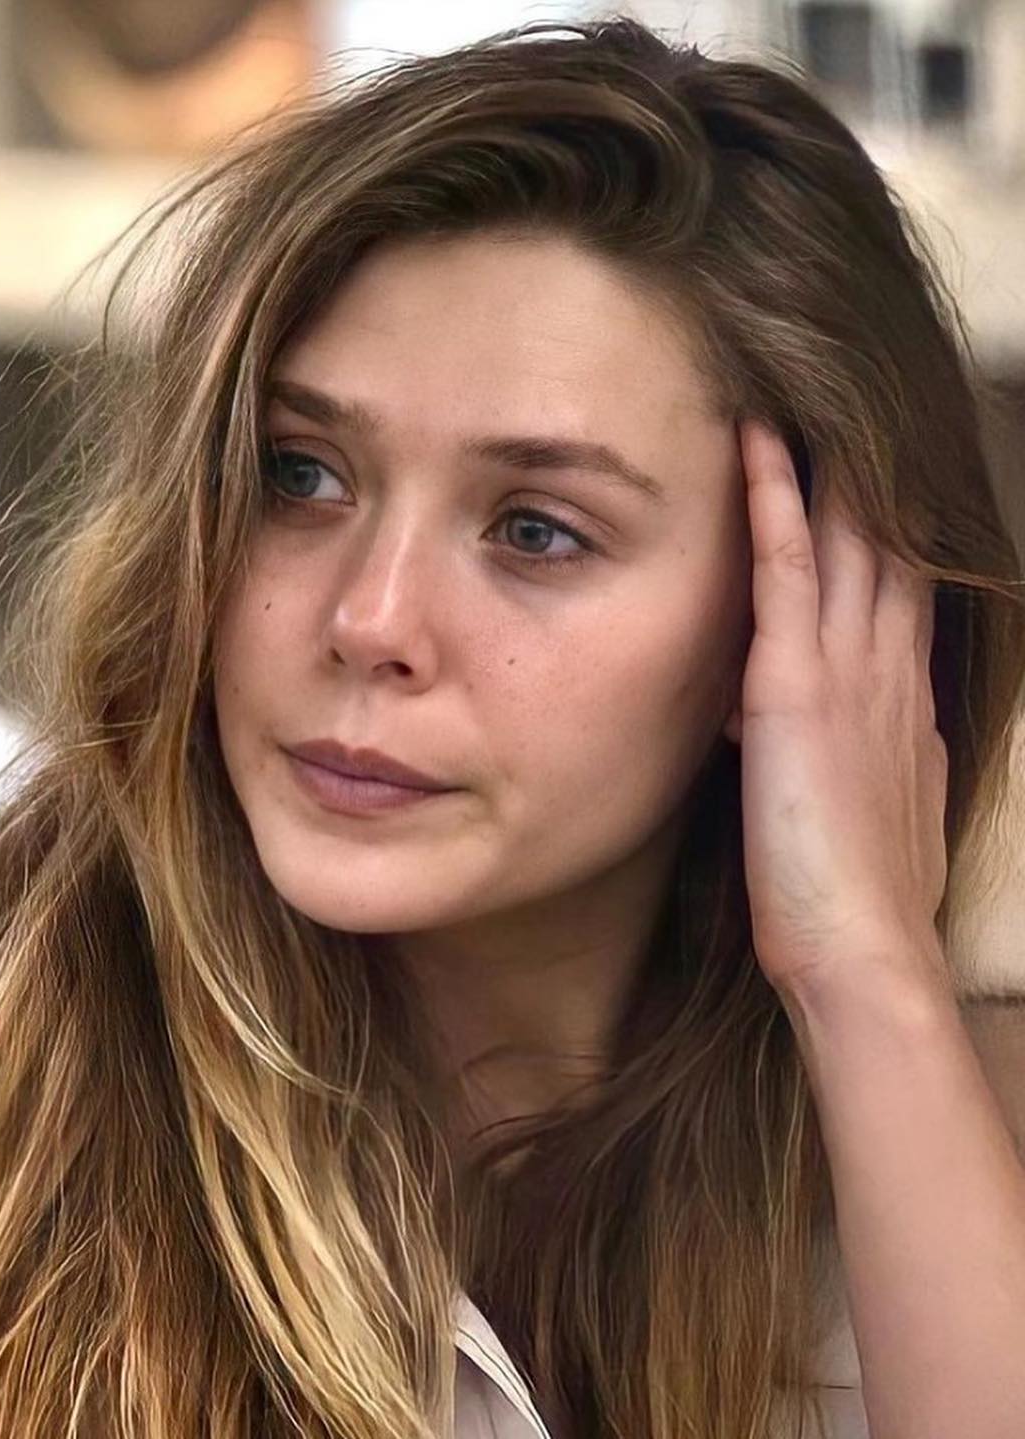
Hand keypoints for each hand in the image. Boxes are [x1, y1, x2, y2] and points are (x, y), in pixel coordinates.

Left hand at [726, 420, 948, 999]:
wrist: (860, 950)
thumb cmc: (852, 892)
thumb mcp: (866, 803)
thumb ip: (854, 748)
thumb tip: (829, 722)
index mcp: (903, 698)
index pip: (899, 584)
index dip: (886, 521)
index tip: (866, 468)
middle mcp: (889, 668)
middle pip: (886, 543)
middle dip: (869, 472)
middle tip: (844, 398)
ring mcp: (849, 671)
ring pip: (847, 538)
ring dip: (826, 461)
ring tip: (799, 389)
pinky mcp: (799, 686)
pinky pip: (789, 572)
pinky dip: (777, 505)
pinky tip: (759, 448)